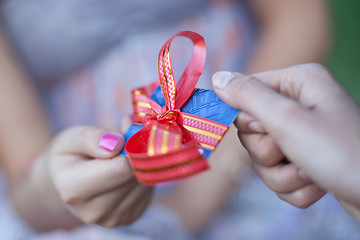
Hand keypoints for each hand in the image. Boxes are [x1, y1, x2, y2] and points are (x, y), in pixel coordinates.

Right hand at [33, 125, 153, 227]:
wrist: (70, 182)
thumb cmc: (72, 154)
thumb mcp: (72, 137)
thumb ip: (91, 137)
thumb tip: (117, 144)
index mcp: (74, 190)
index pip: (121, 168)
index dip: (127, 146)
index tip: (121, 135)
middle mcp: (94, 212)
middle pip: (135, 175)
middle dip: (133, 155)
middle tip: (122, 145)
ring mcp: (114, 219)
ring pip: (145, 181)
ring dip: (139, 164)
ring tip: (119, 161)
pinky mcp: (130, 218)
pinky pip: (147, 190)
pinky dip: (142, 176)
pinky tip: (125, 174)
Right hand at [212, 64, 359, 220]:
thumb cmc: (340, 153)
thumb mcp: (288, 120)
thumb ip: (248, 97)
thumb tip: (218, 77)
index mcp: (297, 84)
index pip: (245, 93)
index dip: (249, 120)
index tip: (267, 131)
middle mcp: (299, 105)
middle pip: (251, 131)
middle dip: (268, 153)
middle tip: (293, 153)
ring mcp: (302, 135)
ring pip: (263, 159)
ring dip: (282, 174)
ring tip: (310, 173)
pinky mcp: (305, 160)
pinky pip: (278, 175)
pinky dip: (293, 186)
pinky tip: (317, 183)